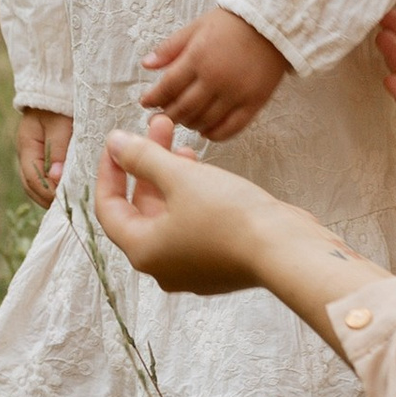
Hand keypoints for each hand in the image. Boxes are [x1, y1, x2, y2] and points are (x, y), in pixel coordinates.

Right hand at [15, 106, 74, 206]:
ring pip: (37, 182)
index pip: (33, 180)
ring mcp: (34, 153)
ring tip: (71, 200)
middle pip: (32, 185)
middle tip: (71, 205)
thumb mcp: (61, 124)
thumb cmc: (60, 100)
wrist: (57, 80)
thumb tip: (55, 178)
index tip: (69, 199)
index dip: (50, 193)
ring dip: (51, 192)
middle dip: (49, 198)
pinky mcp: (45, 151)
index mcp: (27, 146)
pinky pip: (45, 174)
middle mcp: (27, 153)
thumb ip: (58, 149)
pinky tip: (70, 187)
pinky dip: (55, 184)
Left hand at [96, 115, 334, 304]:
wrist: (286, 251)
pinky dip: (192, 199)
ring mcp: (192, 269)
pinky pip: (194, 226)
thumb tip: (115, 143)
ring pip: (170, 216)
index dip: (110, 170)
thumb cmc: (230, 217)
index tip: (118, 142)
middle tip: (162, 127)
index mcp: (143, 250)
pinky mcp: (219, 264)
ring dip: (172, 179)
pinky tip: (207, 175)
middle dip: (149, 165)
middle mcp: (163, 267)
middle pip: (142, 209)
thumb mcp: (181, 177)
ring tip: (187, 147)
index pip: (109, 208)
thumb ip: (142, 157)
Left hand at [140, 6, 290, 143]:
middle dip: (167, 116)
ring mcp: (236, 94)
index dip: (153, 98)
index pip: (168, 87)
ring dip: (189, 124)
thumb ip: (170, 47)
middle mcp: (215, 79)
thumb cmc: (232, 23)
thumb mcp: (196, 27)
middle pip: (183, 108)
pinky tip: (205, 131)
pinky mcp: (254, 103)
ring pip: (204, 120)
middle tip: (159, 118)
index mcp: (198, 58)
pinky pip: (231, 128)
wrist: (273, 23)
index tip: (146, 103)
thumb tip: (146, 64)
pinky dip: (215, 134)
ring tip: (183, 121)